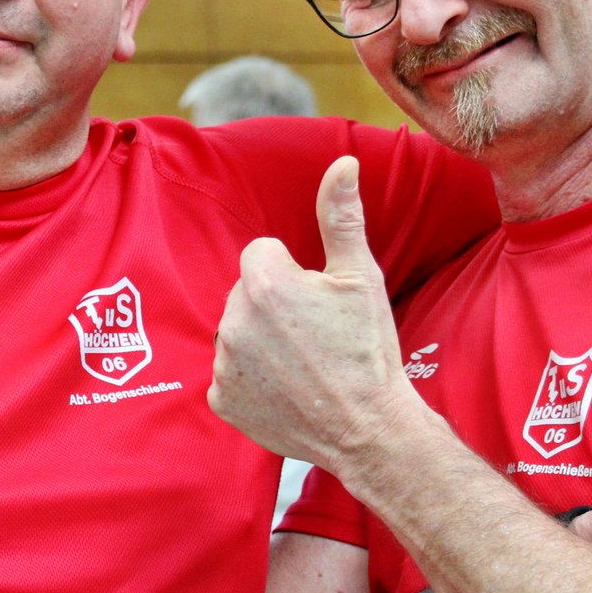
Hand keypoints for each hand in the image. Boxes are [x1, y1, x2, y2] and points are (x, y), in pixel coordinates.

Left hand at [209, 156, 412, 469]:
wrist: (369, 429)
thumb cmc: (367, 351)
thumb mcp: (361, 277)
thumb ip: (340, 216)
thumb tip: (343, 163)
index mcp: (264, 283)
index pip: (262, 254)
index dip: (293, 274)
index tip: (317, 301)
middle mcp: (234, 320)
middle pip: (246, 293)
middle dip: (273, 305)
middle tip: (313, 334)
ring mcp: (224, 363)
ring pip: (236, 331)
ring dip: (259, 340)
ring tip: (302, 362)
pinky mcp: (222, 399)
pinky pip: (229, 373)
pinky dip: (251, 380)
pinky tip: (285, 388)